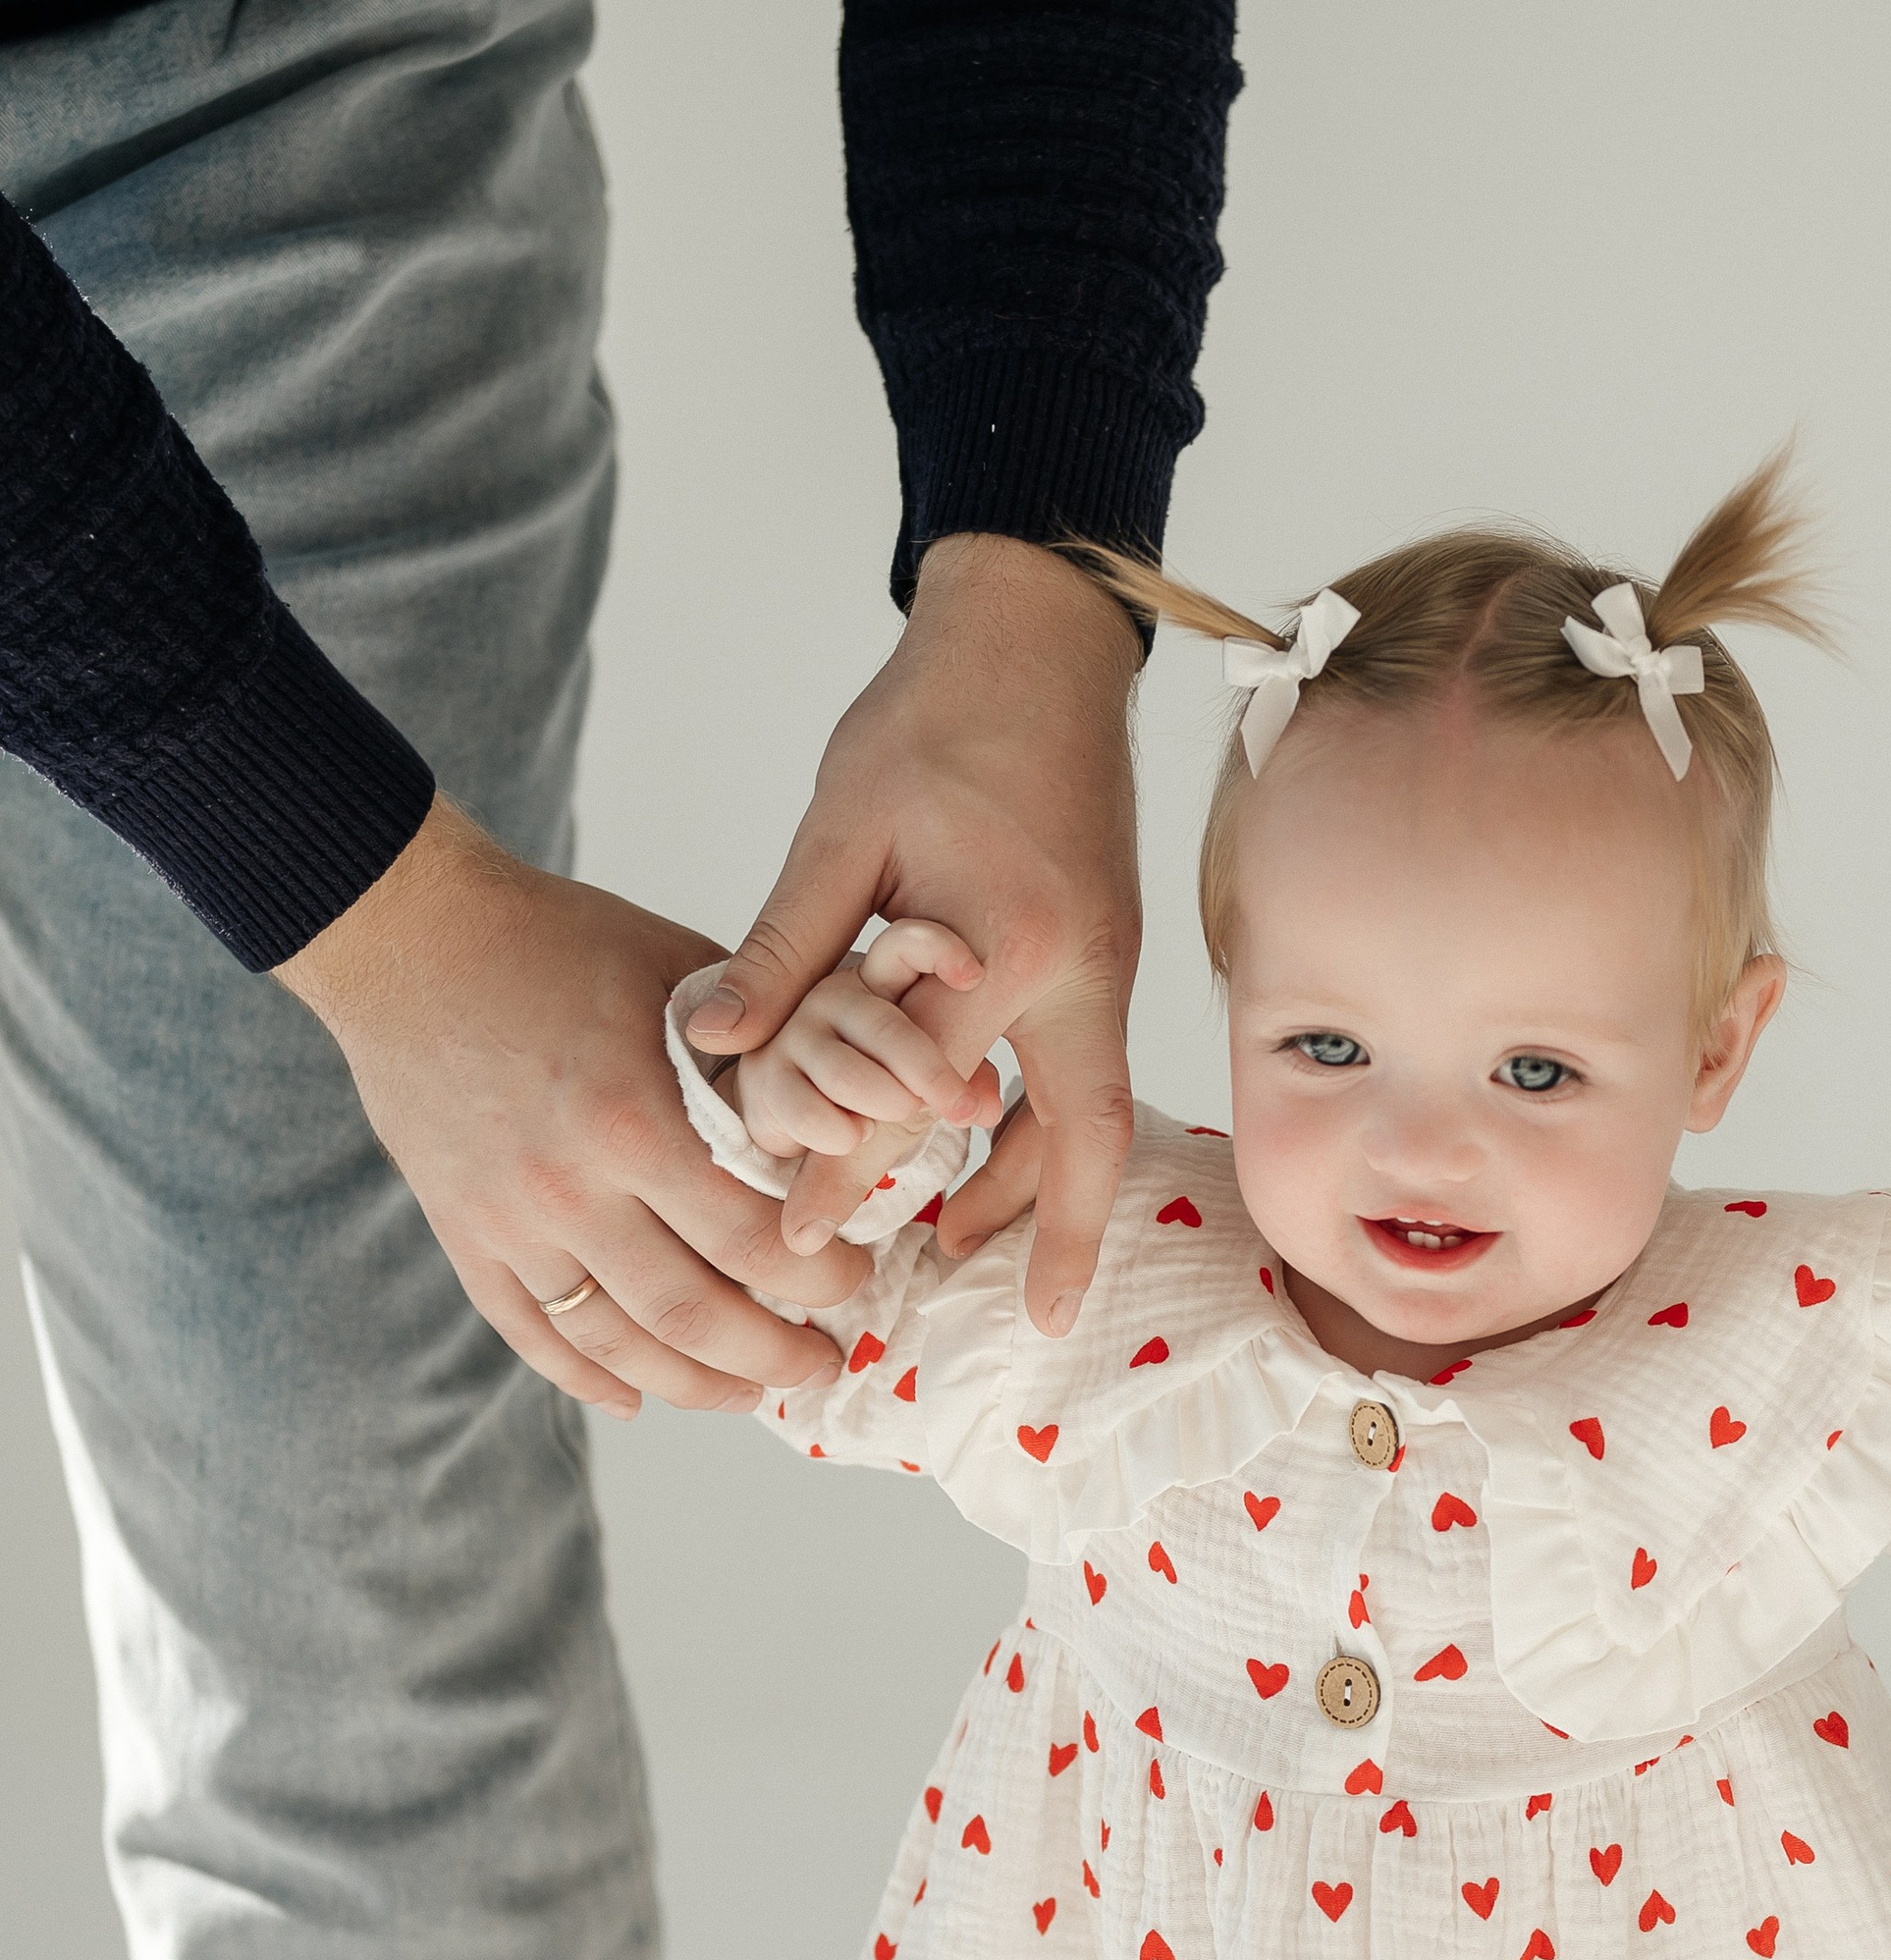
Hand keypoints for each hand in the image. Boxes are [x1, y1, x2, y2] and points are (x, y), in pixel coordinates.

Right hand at [278, 798, 868, 1414]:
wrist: (408, 937)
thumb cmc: (554, 940)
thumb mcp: (675, 970)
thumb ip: (753, 1047)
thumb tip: (833, 1110)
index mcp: (634, 1120)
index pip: (752, 1240)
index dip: (816, 1279)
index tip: (852, 1282)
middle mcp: (570, 1187)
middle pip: (692, 1316)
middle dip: (773, 1357)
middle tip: (821, 1363)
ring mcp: (510, 1221)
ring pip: (616, 1346)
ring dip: (694, 1386)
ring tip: (749, 1393)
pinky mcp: (465, 1234)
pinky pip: (532, 1333)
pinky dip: (587, 1379)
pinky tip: (635, 1398)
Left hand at [685, 533, 1141, 1331]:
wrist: (1039, 634)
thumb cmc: (936, 714)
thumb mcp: (840, 824)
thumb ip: (783, 945)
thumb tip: (714, 1048)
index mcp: (1005, 942)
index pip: (921, 1091)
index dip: (852, 1169)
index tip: (795, 1234)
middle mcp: (1079, 969)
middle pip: (1078, 1137)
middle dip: (1053, 1234)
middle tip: (1031, 1325)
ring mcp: (1108, 964)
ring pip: (1094, 1112)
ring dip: (1046, 1190)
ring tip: (978, 1258)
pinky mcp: (1106, 951)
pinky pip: (1084, 1069)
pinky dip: (1045, 1128)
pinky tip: (992, 1166)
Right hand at [726, 916, 999, 1221]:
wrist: (796, 1105)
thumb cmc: (876, 1075)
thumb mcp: (929, 1064)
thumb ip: (964, 1071)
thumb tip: (985, 1108)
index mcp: (880, 978)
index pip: (905, 944)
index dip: (937, 950)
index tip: (973, 976)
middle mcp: (833, 995)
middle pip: (886, 1026)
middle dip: (928, 1071)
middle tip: (959, 1107)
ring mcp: (794, 1032)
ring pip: (848, 1074)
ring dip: (885, 1105)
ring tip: (901, 1117)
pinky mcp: (763, 1074)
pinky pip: (807, 1110)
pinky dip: (841, 1133)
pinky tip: (852, 1135)